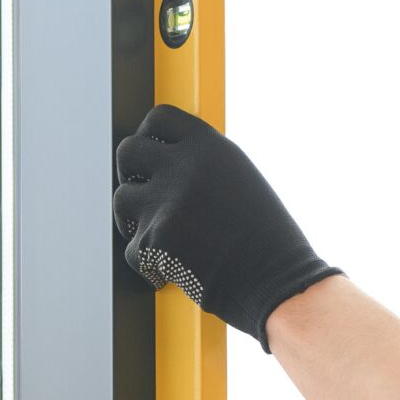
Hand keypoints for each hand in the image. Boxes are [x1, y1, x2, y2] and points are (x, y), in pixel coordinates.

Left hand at [111, 105, 342, 352]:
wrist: (277, 280)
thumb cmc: (266, 237)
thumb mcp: (239, 179)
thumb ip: (201, 164)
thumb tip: (161, 161)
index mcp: (209, 146)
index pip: (160, 118)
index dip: (148, 135)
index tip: (150, 154)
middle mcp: (184, 166)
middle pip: (128, 151)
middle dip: (130, 172)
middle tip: (143, 192)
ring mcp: (165, 202)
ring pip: (122, 200)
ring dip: (135, 218)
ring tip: (163, 235)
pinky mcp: (154, 240)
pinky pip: (133, 248)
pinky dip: (149, 262)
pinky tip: (175, 268)